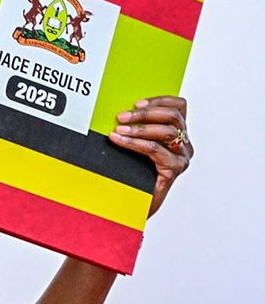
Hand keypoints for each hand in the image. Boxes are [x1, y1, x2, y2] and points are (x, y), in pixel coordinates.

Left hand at [108, 96, 192, 216]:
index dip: (159, 100)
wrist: (135, 203)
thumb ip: (138, 127)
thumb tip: (123, 111)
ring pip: (166, 132)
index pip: (179, 106)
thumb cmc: (134, 172)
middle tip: (121, 116)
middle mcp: (184, 145)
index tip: (136, 103)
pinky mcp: (174, 169)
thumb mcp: (138, 144)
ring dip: (139, 128)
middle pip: (172, 117)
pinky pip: (155, 149)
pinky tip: (119, 140)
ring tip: (118, 129)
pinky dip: (134, 142)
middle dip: (144, 114)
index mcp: (178, 134)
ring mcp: (182, 158)